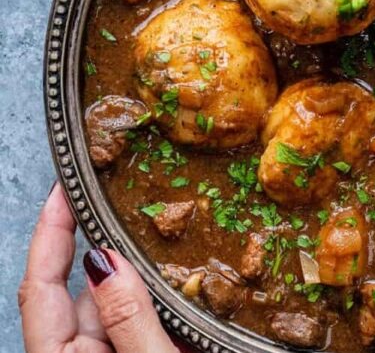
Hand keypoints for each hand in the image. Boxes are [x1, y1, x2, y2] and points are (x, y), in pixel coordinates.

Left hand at [18, 183, 182, 352]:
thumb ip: (128, 318)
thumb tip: (108, 261)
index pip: (41, 286)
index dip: (50, 232)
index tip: (63, 190)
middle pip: (85, 293)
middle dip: (114, 252)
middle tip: (139, 202)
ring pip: (121, 304)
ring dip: (151, 278)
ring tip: (184, 241)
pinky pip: (145, 321)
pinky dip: (167, 299)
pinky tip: (196, 283)